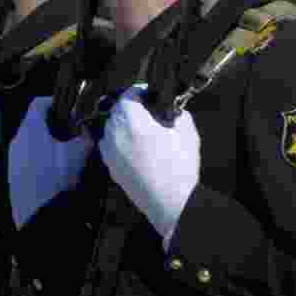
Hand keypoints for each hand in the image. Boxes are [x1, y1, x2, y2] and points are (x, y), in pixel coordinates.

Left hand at [9, 95, 93, 229]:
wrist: (38, 217)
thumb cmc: (58, 177)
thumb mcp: (80, 153)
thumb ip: (84, 135)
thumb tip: (85, 129)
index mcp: (30, 129)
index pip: (38, 103)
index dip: (55, 102)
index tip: (69, 109)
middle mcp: (16, 140)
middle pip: (32, 122)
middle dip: (52, 124)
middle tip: (69, 132)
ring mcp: (11, 159)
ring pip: (28, 142)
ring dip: (44, 142)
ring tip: (62, 153)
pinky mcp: (10, 176)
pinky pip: (24, 158)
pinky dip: (38, 158)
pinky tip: (51, 171)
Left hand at [98, 85, 199, 243]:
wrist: (171, 204)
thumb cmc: (181, 167)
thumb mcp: (187, 132)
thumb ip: (177, 113)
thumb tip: (171, 109)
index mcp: (133, 122)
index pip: (128, 95)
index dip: (139, 91)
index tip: (150, 93)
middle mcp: (115, 134)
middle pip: (116, 110)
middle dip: (130, 106)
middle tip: (147, 109)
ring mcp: (109, 152)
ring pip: (110, 127)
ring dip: (122, 122)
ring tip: (140, 127)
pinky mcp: (110, 168)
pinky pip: (109, 144)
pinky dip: (118, 139)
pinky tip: (134, 146)